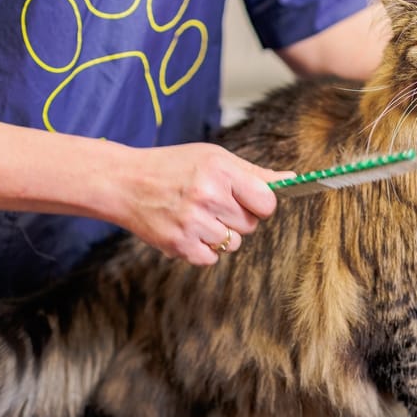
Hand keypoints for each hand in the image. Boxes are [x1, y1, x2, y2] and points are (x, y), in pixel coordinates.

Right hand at [113, 143, 293, 264]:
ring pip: (232, 244)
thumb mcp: (214, 158)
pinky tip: (188, 230)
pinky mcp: (179, 245)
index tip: (249, 199)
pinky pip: (211, 258)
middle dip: (238, 217)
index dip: (261, 204)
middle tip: (214, 204)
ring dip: (220, 234)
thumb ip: (254, 174)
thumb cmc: (173, 167)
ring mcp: (192, 223)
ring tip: (197, 215)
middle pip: (250, 225)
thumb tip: (291, 180)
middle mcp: (207, 197)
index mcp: (220, 171)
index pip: (266, 202)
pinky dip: (203, 249)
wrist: (126, 183)